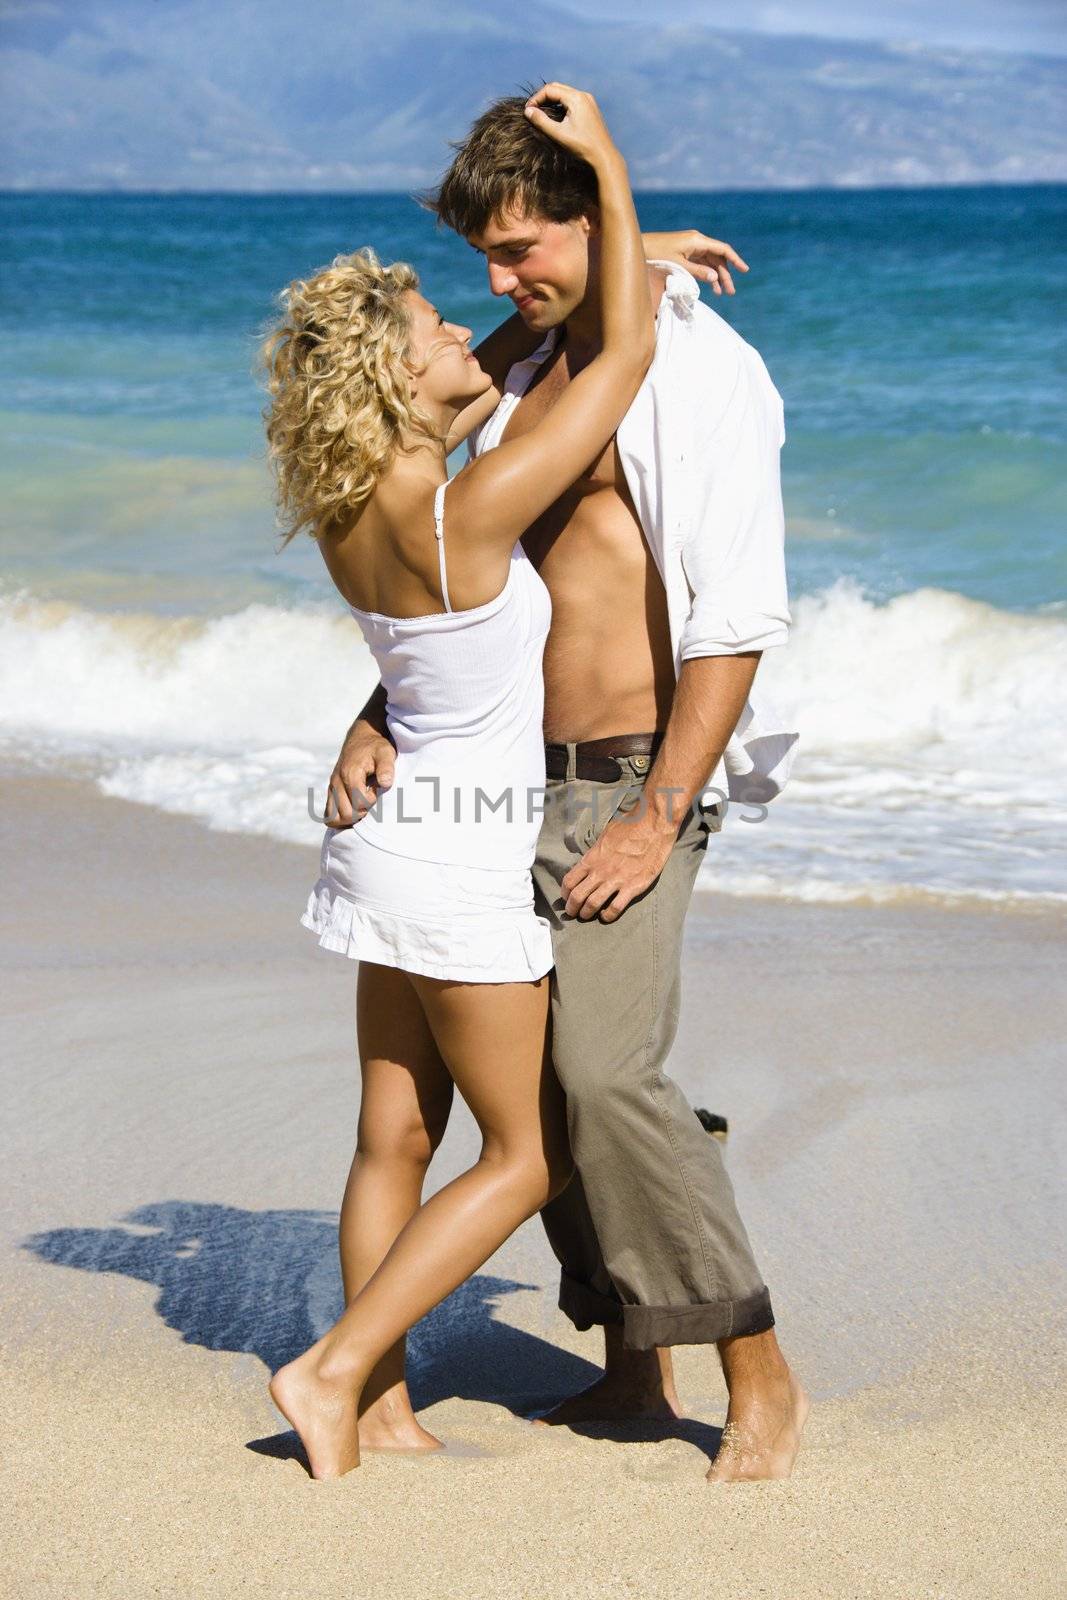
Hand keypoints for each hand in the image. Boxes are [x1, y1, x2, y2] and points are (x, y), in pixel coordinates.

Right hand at [323, 723, 395, 828]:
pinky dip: (340, 819)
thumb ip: (386, 767)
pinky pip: (329, 815)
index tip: (378, 790)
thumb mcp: (386, 753)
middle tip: (371, 801)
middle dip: (361, 812)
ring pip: (333, 817)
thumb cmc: (376, 748)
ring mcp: (331, 788)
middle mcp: (336, 782)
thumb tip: (386, 783)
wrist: (362, 739)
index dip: (372, 801)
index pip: (359, 801)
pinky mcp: (331, 792)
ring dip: (350, 818)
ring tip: (363, 808)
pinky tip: (354, 812)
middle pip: (345, 813)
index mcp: (350, 773)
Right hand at [524, 83, 618, 167]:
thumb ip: (541, 121)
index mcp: (576, 98)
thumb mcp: (558, 134)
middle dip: (542, 97)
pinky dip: (560, 104)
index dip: (536, 98)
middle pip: (557, 88)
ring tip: (541, 113)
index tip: (528, 111)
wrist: (604, 156)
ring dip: (551, 100)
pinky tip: (555, 116)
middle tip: (532, 110)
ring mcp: (588, 101)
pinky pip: (572, 100)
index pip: (550, 89)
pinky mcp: (590, 108)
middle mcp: (583, 95)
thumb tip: (527, 111)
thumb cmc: (583, 146)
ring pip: (564, 93)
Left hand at [560, 806, 676, 922]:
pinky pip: (615, 908)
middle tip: (573, 913)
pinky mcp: (633, 886)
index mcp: (592, 858)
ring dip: (587, 914)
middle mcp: (600, 871)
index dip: (565, 893)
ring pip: (592, 905)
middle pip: (577, 896)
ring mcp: (616, 880)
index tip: (567, 898)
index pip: (569, 881)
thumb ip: (595, 852)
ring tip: (587, 916)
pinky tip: (607, 915)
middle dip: (572, 908)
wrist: (653, 825)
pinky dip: (608, 916)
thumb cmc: (629, 826)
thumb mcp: (605, 836)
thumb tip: (589, 860)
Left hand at [642, 230, 748, 294]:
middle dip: (725, 275)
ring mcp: (692, 247)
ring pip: (710, 262)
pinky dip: (706, 274)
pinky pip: (701, 264)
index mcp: (698, 241)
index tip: (744, 270)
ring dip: (716, 277)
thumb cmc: (657, 254)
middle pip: (718, 258)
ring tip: (722, 293)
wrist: (640, 246)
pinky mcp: (686, 253)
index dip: (735, 259)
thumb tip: (715, 277)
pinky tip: (711, 287)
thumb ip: (697, 271)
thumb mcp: (678, 265)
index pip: (722, 249)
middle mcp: (697, 242)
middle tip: (731, 292)